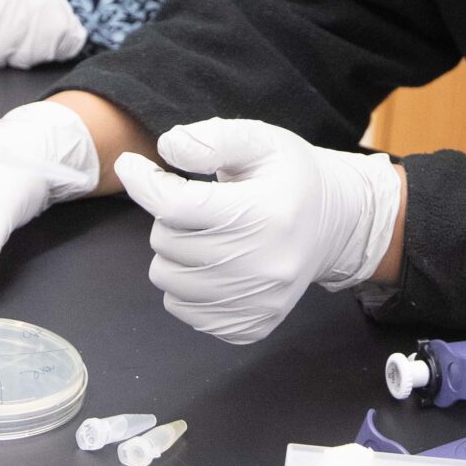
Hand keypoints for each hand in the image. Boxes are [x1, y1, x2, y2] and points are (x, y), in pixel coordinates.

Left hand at [113, 118, 401, 344]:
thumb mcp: (259, 140)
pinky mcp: (251, 326)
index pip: (178, 206)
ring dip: (173, 253)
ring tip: (205, 233)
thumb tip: (167, 147)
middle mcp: (265, 266)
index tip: (131, 166)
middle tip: (195, 205)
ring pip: (168, 280)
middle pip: (168, 243)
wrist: (334, 224)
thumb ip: (211, 139)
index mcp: (266, 213)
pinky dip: (185, 286)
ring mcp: (258, 302)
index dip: (144, 182)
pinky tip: (212, 263)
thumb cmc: (289, 176)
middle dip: (168, 218)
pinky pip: (184, 311)